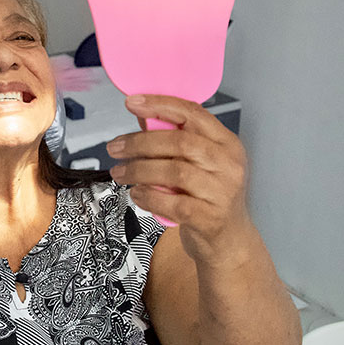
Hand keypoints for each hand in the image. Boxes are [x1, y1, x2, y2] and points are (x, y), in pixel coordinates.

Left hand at [105, 94, 251, 263]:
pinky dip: (150, 197)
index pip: (193, 113)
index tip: (132, 102)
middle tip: (115, 147)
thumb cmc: (208, 197)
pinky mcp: (210, 218)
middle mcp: (228, 164)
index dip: (160, 104)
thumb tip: (143, 115)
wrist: (228, 242)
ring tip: (120, 173)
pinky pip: (174, 203)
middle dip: (140, 143)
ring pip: (175, 171)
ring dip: (139, 170)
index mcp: (226, 143)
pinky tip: (137, 194)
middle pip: (180, 142)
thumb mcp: (198, 164)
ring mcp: (222, 192)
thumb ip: (173, 140)